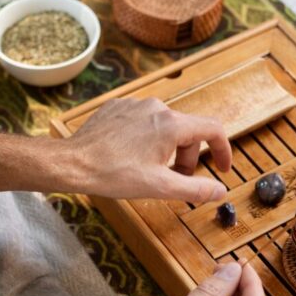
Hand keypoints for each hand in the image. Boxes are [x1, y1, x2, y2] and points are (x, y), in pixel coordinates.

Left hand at [0, 97, 233, 199]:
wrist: (73, 162)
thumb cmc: (114, 174)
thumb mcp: (160, 187)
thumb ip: (195, 189)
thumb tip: (221, 191)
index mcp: (171, 125)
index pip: (213, 129)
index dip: (222, 149)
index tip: (221, 167)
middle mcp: (157, 107)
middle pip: (187, 131)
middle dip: (187, 157)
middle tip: (174, 179)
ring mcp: (136, 104)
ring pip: (165, 126)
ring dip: (166, 148)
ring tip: (149, 170)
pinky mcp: (118, 106)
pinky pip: (143, 121)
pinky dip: (146, 139)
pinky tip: (130, 156)